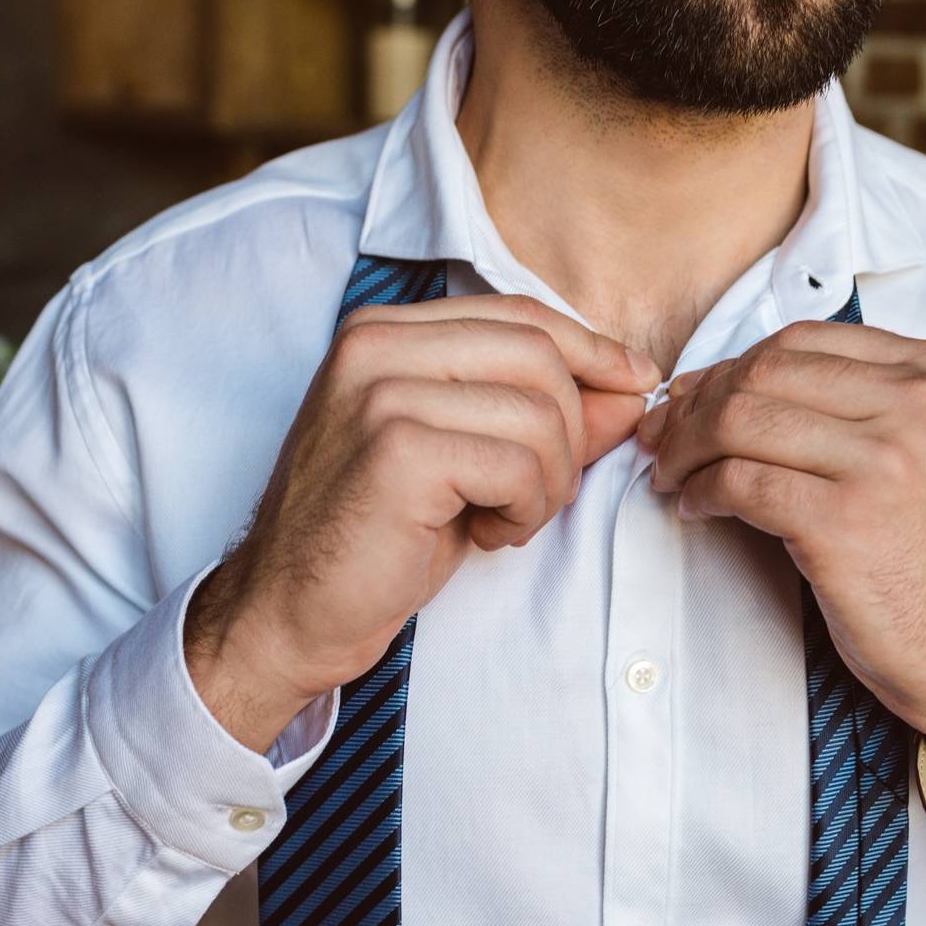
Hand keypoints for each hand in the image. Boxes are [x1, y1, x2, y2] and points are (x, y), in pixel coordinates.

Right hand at [188, 293, 659, 752]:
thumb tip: (634, 385)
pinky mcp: (398, 450)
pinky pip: (519, 465)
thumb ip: (545, 414)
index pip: (519, 314)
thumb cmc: (379, 536)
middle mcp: (376, 345)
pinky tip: (487, 535)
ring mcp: (381, 393)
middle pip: (539, 354)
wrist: (291, 611)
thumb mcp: (469, 459)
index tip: (633, 386)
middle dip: (571, 430)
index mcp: (385, 331)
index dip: (590, 349)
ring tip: (506, 519)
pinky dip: (525, 510)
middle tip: (539, 493)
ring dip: (549, 482)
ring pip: (539, 413)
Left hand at [636, 320, 925, 747]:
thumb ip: (856, 403)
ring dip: (688, 448)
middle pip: (764, 372)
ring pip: (741, 419)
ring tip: (674, 476)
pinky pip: (739, 481)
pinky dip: (702, 491)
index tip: (695, 399)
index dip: (731, 367)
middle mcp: (918, 403)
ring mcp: (883, 459)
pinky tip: (697, 507)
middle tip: (664, 438)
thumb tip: (728, 381)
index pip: (802, 342)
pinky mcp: (843, 519)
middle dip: (697, 404)